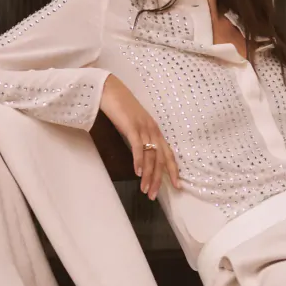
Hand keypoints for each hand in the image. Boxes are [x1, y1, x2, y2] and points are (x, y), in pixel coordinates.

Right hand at [100, 75, 180, 198]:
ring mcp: (143, 127)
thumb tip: (141, 153)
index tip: (177, 186)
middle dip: (159, 179)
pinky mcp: (131, 126)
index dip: (173, 170)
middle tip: (154, 195)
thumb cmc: (120, 107)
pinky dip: (139, 161)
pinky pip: (138, 146)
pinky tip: (137, 173)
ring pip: (150, 156)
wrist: (109, 90)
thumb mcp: (134, 124)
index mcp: (155, 130)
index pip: (168, 153)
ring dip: (148, 175)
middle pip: (160, 158)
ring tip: (145, 190)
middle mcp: (152, 129)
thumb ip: (140, 136)